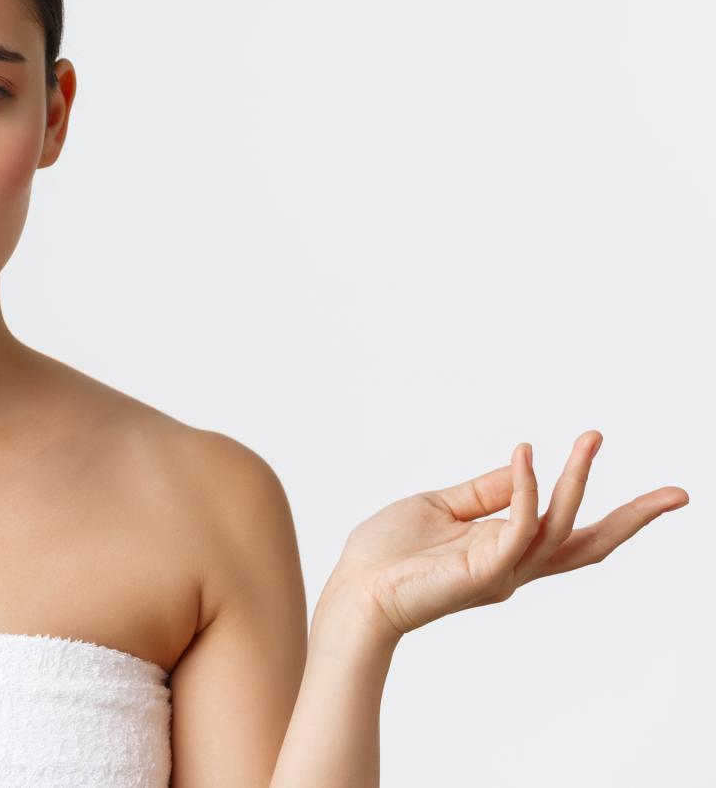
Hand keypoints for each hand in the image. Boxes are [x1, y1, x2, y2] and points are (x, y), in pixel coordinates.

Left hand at [323, 431, 689, 640]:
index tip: (623, 472)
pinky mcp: (484, 570)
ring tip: (591, 440)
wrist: (354, 592)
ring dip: (578, 481)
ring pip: (559, 527)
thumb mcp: (440, 508)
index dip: (602, 507)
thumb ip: (484, 492)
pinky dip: (527, 488)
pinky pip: (519, 526)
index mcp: (505, 552)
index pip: (566, 531)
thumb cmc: (387, 554)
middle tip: (678, 494)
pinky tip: (526, 454)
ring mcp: (502, 571)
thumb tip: (525, 463)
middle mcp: (513, 566)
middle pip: (590, 545)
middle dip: (634, 519)